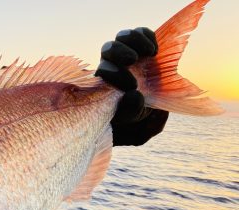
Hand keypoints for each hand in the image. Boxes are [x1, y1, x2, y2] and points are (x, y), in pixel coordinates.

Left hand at [95, 27, 168, 145]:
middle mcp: (112, 68)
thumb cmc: (136, 123)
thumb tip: (133, 95)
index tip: (132, 86)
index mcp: (103, 87)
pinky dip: (146, 36)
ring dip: (132, 41)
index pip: (101, 73)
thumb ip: (131, 114)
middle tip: (132, 61)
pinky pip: (140, 33)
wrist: (150, 115)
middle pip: (108, 50)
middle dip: (119, 54)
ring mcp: (126, 56)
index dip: (114, 75)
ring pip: (121, 38)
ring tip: (148, 53)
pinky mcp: (142, 48)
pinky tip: (154, 50)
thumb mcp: (135, 129)